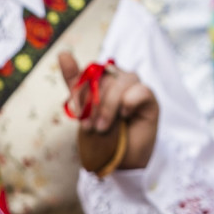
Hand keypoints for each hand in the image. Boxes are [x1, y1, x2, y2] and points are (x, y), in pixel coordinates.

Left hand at [59, 52, 158, 169]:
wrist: (120, 159)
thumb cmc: (102, 136)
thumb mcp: (83, 111)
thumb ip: (75, 84)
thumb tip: (63, 53)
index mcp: (103, 79)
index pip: (89, 72)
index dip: (81, 93)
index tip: (78, 115)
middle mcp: (119, 79)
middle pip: (104, 78)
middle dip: (94, 105)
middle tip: (91, 127)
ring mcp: (135, 88)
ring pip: (121, 83)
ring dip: (108, 107)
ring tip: (103, 128)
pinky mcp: (150, 100)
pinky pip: (140, 90)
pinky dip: (129, 103)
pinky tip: (124, 116)